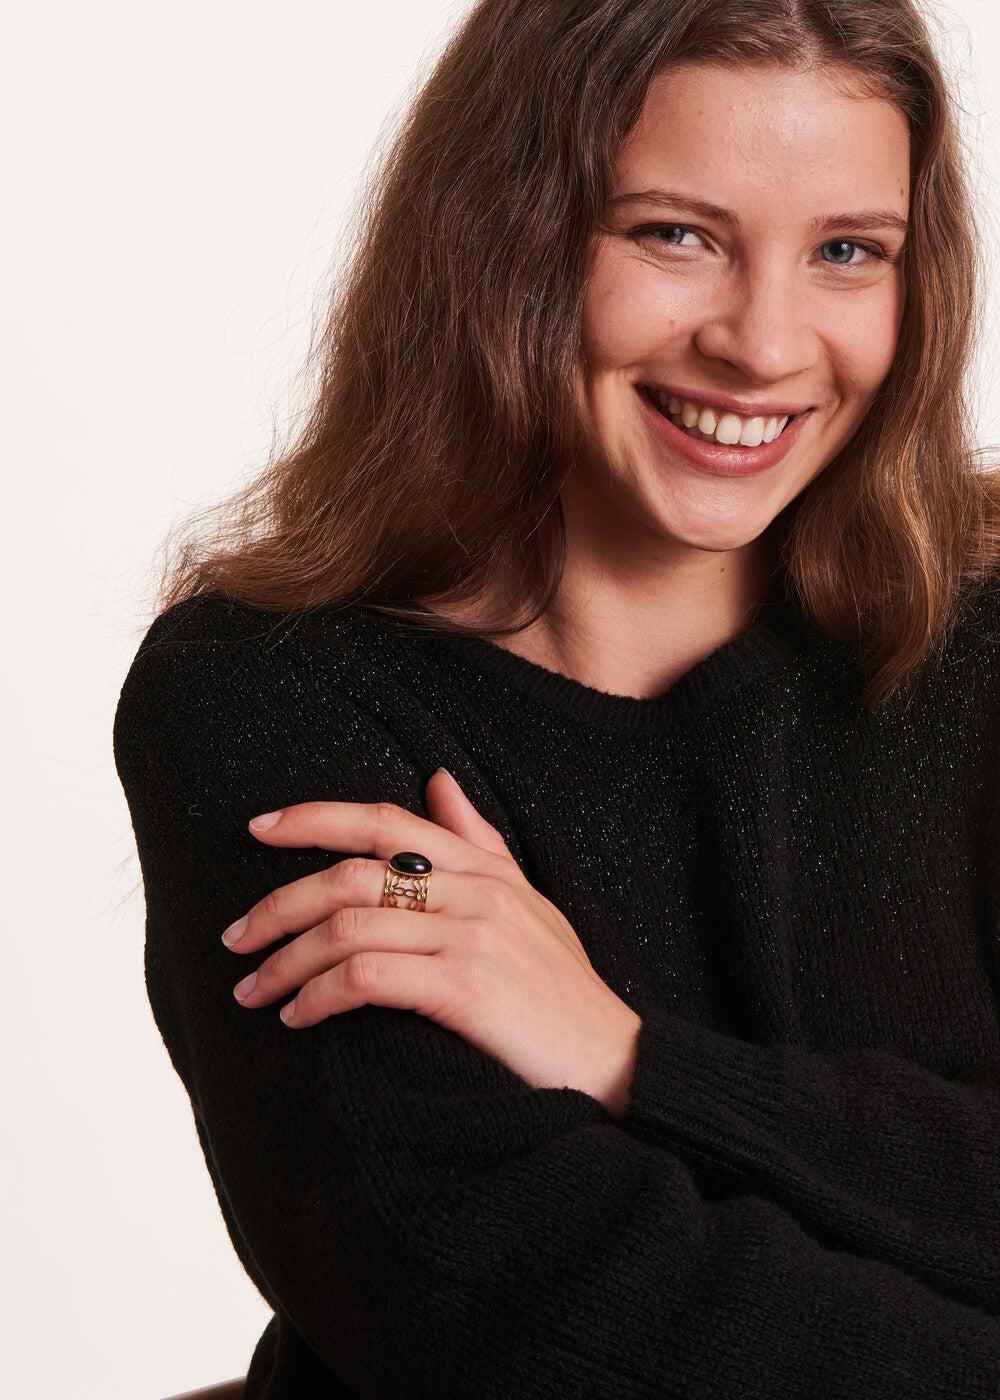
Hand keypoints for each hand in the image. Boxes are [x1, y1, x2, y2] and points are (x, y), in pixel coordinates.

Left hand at [223, 769, 641, 1120]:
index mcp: (485, 868)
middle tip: (235, 938)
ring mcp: (474, 936)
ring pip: (348, 927)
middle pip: (351, 874)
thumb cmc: (562, 993)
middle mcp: (477, 891)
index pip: (384, 819)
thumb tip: (436, 778)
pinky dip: (318, 995)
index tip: (258, 827)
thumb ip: (479, 841)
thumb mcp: (528, 903)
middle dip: (279, 903)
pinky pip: (366, 977)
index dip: (315, 817)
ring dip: (285, 961)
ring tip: (254, 990)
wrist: (616, 1065)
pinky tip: (299, 1018)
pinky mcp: (467, 987)